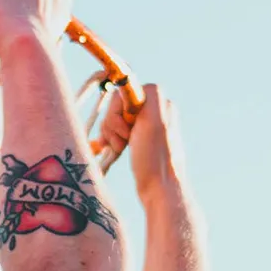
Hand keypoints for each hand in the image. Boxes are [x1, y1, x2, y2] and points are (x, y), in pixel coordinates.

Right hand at [122, 79, 183, 201]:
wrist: (160, 188)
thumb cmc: (155, 158)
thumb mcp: (155, 122)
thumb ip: (150, 95)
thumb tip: (132, 81)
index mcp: (159, 101)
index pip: (122, 93)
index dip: (117, 111)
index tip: (127, 129)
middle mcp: (154, 109)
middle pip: (116, 106)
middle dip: (112, 124)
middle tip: (122, 142)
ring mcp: (145, 124)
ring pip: (113, 119)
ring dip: (111, 134)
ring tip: (120, 148)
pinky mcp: (138, 138)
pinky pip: (115, 131)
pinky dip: (110, 139)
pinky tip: (110, 149)